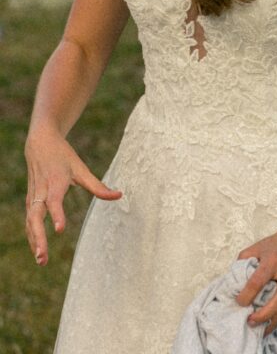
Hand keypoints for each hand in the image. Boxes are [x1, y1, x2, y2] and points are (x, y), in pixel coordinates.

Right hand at [25, 127, 121, 265]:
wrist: (40, 143)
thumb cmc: (63, 157)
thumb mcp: (81, 168)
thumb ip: (97, 186)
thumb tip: (119, 195)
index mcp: (56, 182)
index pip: (54, 201)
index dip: (57, 215)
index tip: (60, 229)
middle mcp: (42, 191)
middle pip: (36, 217)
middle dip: (39, 238)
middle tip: (43, 257)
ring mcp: (33, 198)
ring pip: (30, 223)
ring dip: (34, 242)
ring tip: (42, 261)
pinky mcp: (30, 202)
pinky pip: (29, 222)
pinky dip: (31, 237)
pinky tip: (37, 252)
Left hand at [235, 228, 276, 335]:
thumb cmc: (276, 245)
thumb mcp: (256, 248)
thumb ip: (243, 263)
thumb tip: (233, 284)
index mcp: (274, 258)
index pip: (258, 280)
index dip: (247, 295)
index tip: (239, 303)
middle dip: (265, 315)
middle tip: (251, 322)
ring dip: (274, 318)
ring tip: (262, 327)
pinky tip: (276, 314)